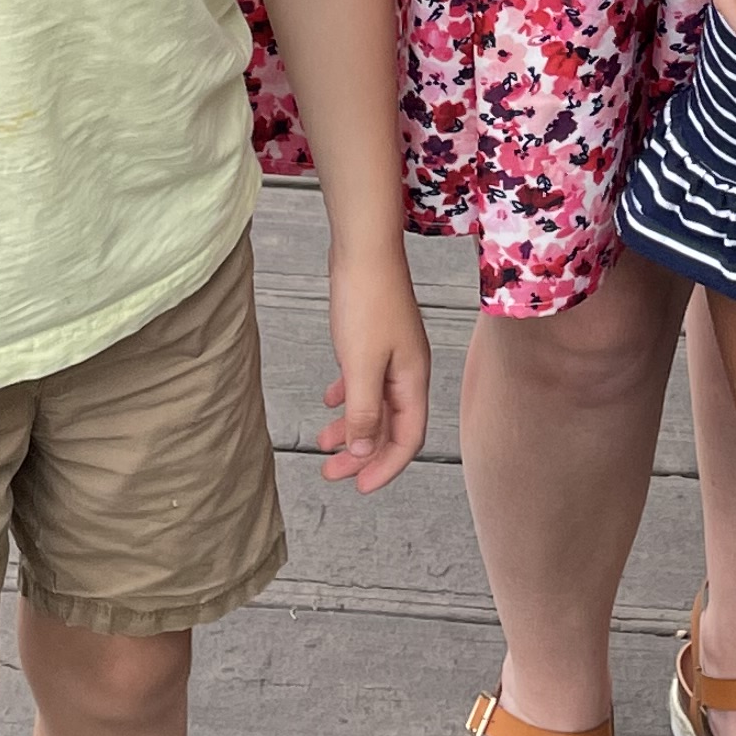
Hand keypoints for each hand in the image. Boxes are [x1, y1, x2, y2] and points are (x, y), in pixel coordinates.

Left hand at [318, 252, 429, 491]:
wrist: (363, 248)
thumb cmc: (366, 300)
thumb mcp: (361, 364)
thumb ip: (364, 412)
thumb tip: (364, 451)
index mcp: (413, 379)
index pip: (408, 438)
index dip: (385, 467)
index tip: (358, 487)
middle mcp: (408, 371)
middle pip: (390, 426)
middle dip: (362, 453)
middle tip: (330, 472)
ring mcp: (393, 354)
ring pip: (375, 405)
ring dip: (352, 427)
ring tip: (323, 442)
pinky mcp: (376, 339)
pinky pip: (365, 380)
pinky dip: (349, 396)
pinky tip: (331, 399)